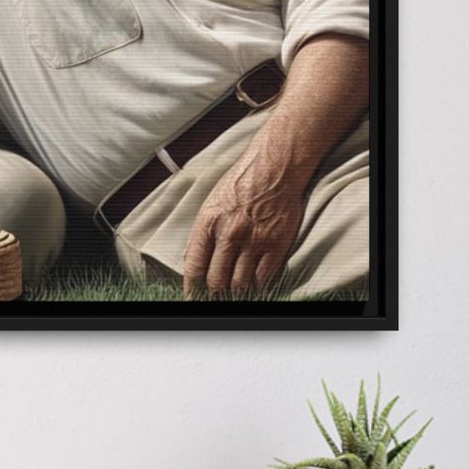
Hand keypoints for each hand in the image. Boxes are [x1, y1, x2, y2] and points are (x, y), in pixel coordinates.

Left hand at [182, 149, 306, 296]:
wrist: (276, 167)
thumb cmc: (244, 180)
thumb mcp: (212, 202)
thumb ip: (204, 231)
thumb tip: (195, 258)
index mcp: (209, 223)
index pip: (194, 266)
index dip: (192, 288)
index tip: (193, 298)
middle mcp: (230, 234)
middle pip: (216, 280)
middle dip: (214, 295)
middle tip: (215, 301)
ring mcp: (254, 241)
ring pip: (239, 283)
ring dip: (236, 293)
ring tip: (235, 296)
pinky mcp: (276, 244)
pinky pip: (263, 277)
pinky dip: (258, 286)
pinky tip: (255, 286)